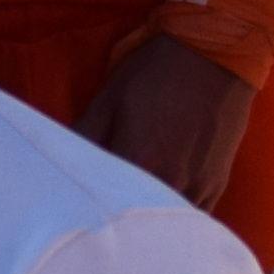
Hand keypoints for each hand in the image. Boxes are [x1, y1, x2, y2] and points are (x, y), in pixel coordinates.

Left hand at [73, 25, 254, 204]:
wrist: (216, 51)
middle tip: (100, 214)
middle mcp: (170, 181)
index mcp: (137, 160)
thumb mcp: (109, 98)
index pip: (100, 202)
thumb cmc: (156, 71)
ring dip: (146, 222)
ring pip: (163, 222)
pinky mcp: (215, 185)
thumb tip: (56, 165)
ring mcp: (197, 186)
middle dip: (116, 217)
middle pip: (133, 218)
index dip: (86, 204)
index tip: (76, 206)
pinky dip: (172, 217)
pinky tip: (159, 208)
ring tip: (131, 214)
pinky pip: (190, 218)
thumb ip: (80, 137)